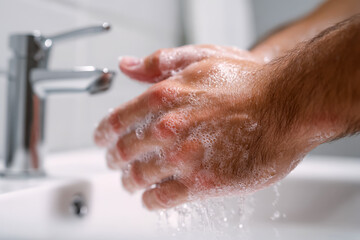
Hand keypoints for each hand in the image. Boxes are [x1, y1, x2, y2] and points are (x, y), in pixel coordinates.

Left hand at [94, 44, 315, 209]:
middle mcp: (168, 129)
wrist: (286, 106)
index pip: (115, 121)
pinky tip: (151, 199)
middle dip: (115, 160)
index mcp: (164, 98)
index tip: (102, 141)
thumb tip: (127, 67)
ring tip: (131, 183)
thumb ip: (159, 63)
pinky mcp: (203, 184)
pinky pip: (162, 199)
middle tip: (115, 163)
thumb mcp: (201, 58)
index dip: (103, 134)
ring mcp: (184, 158)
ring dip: (129, 181)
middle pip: (124, 152)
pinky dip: (150, 201)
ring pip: (138, 177)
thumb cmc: (248, 83)